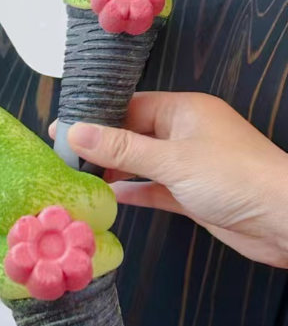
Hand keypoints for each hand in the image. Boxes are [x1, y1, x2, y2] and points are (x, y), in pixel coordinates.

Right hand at [53, 92, 287, 267]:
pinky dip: (134, 192)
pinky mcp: (194, 195)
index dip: (95, 117)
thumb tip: (74, 131)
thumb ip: (120, 148)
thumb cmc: (235, 177)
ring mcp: (190, 166)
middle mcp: (186, 134)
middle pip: (133, 134)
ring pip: (142, 163)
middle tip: (60, 158)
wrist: (284, 219)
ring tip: (76, 179)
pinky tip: (109, 198)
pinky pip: (155, 189)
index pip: (130, 106)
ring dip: (114, 171)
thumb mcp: (171, 159)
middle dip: (100, 146)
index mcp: (184, 110)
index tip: (60, 129)